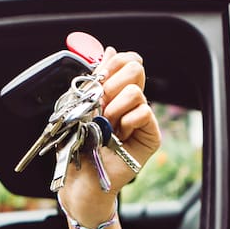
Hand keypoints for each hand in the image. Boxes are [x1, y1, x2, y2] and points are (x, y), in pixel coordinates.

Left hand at [61, 46, 161, 221]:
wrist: (81, 178)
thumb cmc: (78, 145)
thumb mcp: (81, 106)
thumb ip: (96, 78)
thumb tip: (109, 50)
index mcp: (115, 91)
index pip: (127, 60)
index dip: (114, 63)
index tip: (99, 78)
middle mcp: (131, 102)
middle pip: (135, 68)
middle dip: (111, 85)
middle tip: (100, 106)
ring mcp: (142, 118)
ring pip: (136, 91)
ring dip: (114, 108)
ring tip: (106, 126)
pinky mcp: (151, 135)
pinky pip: (144, 112)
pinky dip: (127, 121)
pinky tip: (118, 135)